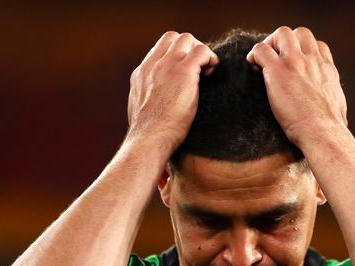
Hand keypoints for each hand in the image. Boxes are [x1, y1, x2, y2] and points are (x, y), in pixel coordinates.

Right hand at [126, 31, 218, 150]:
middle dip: (189, 48)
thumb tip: (158, 102)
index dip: (176, 55)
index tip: (186, 70)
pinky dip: (211, 58)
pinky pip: (202, 51)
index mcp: (142, 74)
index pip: (160, 49)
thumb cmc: (149, 134)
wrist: (149, 139)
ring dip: (200, 51)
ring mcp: (167, 66)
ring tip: (208, 70)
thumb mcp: (142, 110)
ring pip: (187, 39)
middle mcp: (152, 65)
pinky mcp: (183, 71)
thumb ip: (150, 97)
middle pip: (172, 38)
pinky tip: (213, 73)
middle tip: (200, 68)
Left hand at [246, 26, 346, 145]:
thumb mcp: (339, 108)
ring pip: (282, 33)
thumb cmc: (330, 129)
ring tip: (262, 63)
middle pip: (300, 33)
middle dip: (286, 42)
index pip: (317, 46)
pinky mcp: (278, 71)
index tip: (295, 64)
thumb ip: (334, 103)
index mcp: (327, 69)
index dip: (303, 51)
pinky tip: (253, 69)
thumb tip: (339, 117)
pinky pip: (260, 50)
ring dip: (270, 44)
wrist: (323, 132)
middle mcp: (313, 60)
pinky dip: (254, 56)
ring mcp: (295, 62)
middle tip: (276, 60)